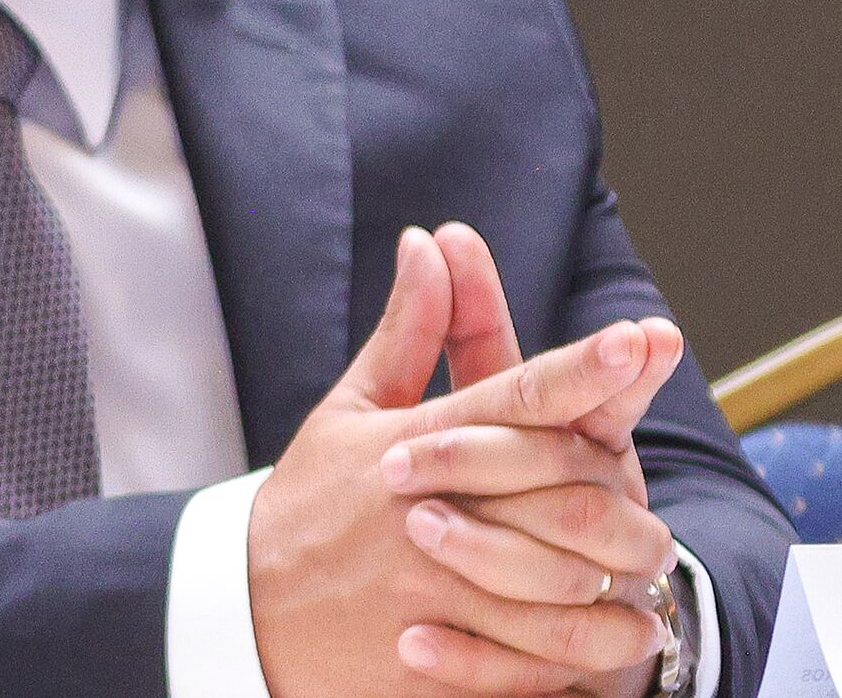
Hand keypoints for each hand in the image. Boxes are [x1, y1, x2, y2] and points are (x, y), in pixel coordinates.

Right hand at [252, 228, 675, 697]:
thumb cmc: (313, 500)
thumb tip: (428, 243)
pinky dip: (591, 647)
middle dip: (623, 501)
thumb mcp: (353, 410)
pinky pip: (541, 655)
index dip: (582, 368)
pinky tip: (617, 634)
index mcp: (412, 444)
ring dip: (620, 584)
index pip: (512, 396)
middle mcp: (429, 510)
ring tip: (643, 582)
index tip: (640, 339)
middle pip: (561, 490)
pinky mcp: (439, 655)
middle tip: (650, 517)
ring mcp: (435, 586)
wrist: (248, 606)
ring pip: (566, 582)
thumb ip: (408, 331)